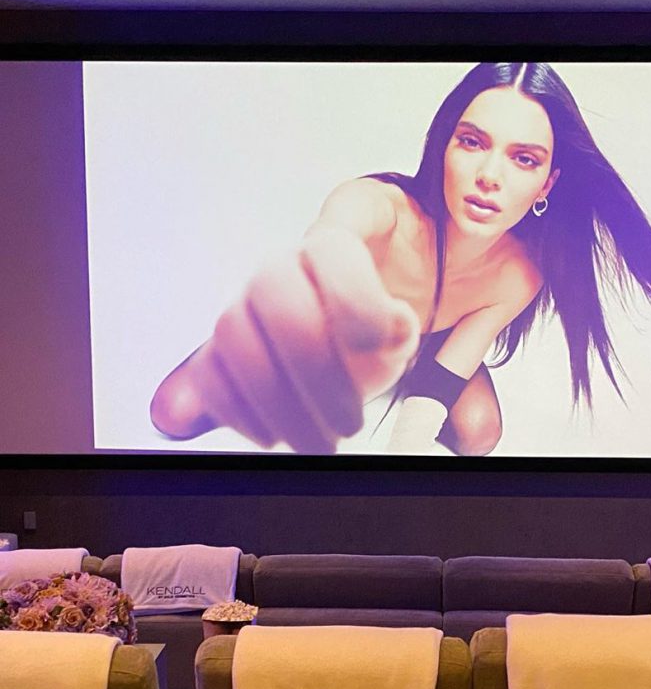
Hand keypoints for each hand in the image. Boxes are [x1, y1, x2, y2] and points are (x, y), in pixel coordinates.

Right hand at [149, 226, 419, 452]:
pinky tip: (273, 436)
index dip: (350, 293)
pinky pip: (207, 371)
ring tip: (320, 443)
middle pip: (272, 289)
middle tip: (350, 421)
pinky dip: (235, 410)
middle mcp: (282, 268)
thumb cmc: (379, 324)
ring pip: (232, 331)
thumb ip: (403, 324)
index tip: (375, 342)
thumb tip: (395, 327)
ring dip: (276, 400)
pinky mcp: (220, 350)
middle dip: (312, 363)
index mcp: (335, 244)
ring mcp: (246, 306)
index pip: (331, 249)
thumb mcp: (404, 324)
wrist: (355, 339)